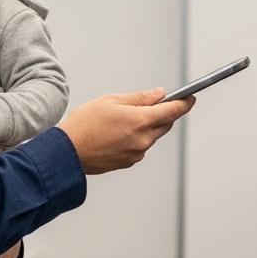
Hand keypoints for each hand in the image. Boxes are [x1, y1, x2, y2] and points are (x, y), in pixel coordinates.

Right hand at [57, 88, 193, 173]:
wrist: (67, 152)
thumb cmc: (84, 124)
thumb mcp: (112, 101)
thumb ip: (139, 98)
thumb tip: (158, 95)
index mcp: (141, 121)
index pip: (173, 111)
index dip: (184, 103)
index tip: (189, 98)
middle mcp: (143, 140)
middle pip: (165, 124)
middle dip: (162, 113)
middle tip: (150, 104)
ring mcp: (137, 153)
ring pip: (152, 135)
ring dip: (147, 126)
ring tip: (123, 119)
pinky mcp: (129, 162)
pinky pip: (141, 146)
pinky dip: (136, 137)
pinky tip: (118, 133)